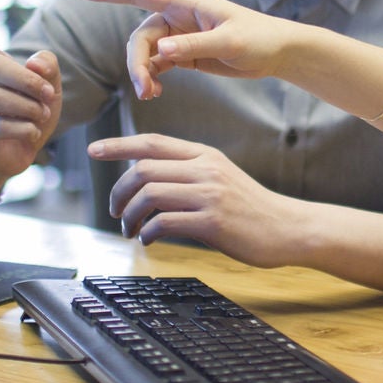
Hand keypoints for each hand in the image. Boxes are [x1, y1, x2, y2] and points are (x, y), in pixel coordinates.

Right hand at [0, 7, 61, 180]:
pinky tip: (32, 132)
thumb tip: (34, 63)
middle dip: (27, 79)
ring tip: (41, 116)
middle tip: (48, 94)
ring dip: (31, 108)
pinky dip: (25, 129)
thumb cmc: (33, 111)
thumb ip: (48, 67)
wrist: (22, 152)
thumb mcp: (50, 86)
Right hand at [73, 0, 293, 99]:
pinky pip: (156, 64)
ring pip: (145, 53)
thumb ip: (194, 46)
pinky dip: (151, 78)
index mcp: (186, 2)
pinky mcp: (184, 53)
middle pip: (139, 36)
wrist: (278, 53)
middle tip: (145, 89)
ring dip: (143, 73)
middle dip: (136, 62)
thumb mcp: (229, 43)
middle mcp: (177, 15)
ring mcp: (178, 34)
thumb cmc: (259, 39)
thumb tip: (160, 51)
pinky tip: (156, 93)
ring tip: (151, 95)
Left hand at [91, 132, 301, 266]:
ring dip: (129, 215)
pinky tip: (148, 240)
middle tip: (114, 211)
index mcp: (205, 155)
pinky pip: (164, 222)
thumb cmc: (251, 208)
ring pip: (150, 194)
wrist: (289, 228)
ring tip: (129, 230)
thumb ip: (188, 174)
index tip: (93, 150)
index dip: (119, 145)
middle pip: (144, 169)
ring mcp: (210, 194)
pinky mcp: (213, 222)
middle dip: (118, 191)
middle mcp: (205, 170)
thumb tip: (147, 181)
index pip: (152, 142)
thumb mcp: (221, 178)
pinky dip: (147, 232)